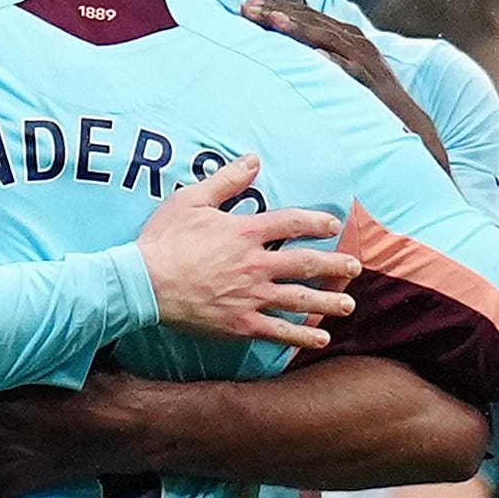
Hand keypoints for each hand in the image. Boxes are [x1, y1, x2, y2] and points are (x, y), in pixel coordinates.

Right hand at [134, 156, 354, 346]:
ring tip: (348, 304)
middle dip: (334, 264)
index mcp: (246, 232)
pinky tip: (321, 337)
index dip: (317, 221)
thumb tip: (254, 160)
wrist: (143, 283)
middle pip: (306, 263)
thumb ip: (227, 181)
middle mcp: (256, 264)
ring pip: (299, 298)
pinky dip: (301, 334)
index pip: (293, 222)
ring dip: (328, 301)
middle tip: (355, 266)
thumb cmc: (164, 240)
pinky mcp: (240, 323)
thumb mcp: (193, 200)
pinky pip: (278, 330)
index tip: (333, 224)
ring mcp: (250, 296)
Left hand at [241, 0, 448, 166]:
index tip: (246, 6)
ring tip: (273, 22)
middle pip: (313, 21)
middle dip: (279, 12)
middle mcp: (357, 45)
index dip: (277, 8)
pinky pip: (354, 72)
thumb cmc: (369, 105)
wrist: (414, 130)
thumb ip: (315, 65)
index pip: (306, 17)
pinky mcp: (377, 87)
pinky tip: (315, 56)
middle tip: (247, 8)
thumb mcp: (338, 79)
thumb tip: (279, 61)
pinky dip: (335, 62)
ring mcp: (368, 64)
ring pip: (330, 40)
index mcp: (345, 40)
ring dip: (301, 29)